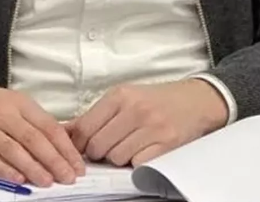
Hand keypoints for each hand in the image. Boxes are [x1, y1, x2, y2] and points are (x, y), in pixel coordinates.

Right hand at [0, 74, 84, 186]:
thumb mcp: (12, 102)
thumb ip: (34, 120)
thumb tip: (63, 142)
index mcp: (19, 102)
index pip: (48, 125)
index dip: (65, 147)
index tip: (77, 163)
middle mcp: (3, 114)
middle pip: (34, 139)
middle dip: (54, 160)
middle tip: (69, 177)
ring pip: (14, 150)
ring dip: (33, 168)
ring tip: (48, 181)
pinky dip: (5, 170)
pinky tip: (19, 179)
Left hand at [66, 79, 227, 166]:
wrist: (195, 101)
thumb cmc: (155, 100)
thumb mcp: (124, 98)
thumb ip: (94, 115)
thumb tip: (63, 130)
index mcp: (119, 95)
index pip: (84, 127)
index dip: (80, 143)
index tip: (84, 147)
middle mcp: (134, 109)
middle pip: (98, 146)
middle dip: (99, 153)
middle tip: (108, 148)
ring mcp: (151, 127)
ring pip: (116, 157)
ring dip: (118, 158)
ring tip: (128, 147)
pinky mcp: (167, 144)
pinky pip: (138, 164)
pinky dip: (136, 163)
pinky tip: (141, 152)